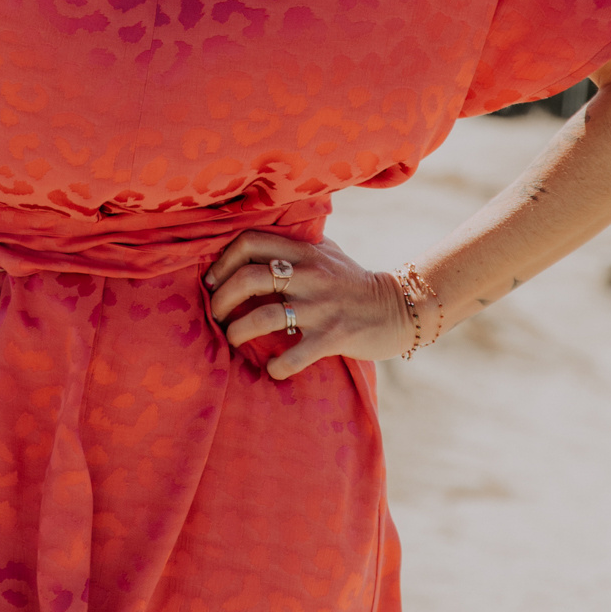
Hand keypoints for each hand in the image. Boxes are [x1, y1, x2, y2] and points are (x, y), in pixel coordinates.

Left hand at [204, 231, 413, 380]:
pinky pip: (292, 356)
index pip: (250, 242)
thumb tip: (250, 242)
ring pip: (262, 318)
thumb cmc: (353, 281)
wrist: (399, 308)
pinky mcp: (333, 337)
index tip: (212, 282)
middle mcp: (311, 275)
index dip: (222, 261)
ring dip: (237, 333)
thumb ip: (294, 243)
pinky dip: (275, 367)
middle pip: (248, 279)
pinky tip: (272, 369)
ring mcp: (321, 307)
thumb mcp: (326, 251)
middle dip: (221, 300)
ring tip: (233, 340)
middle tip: (217, 316)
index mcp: (305, 251)